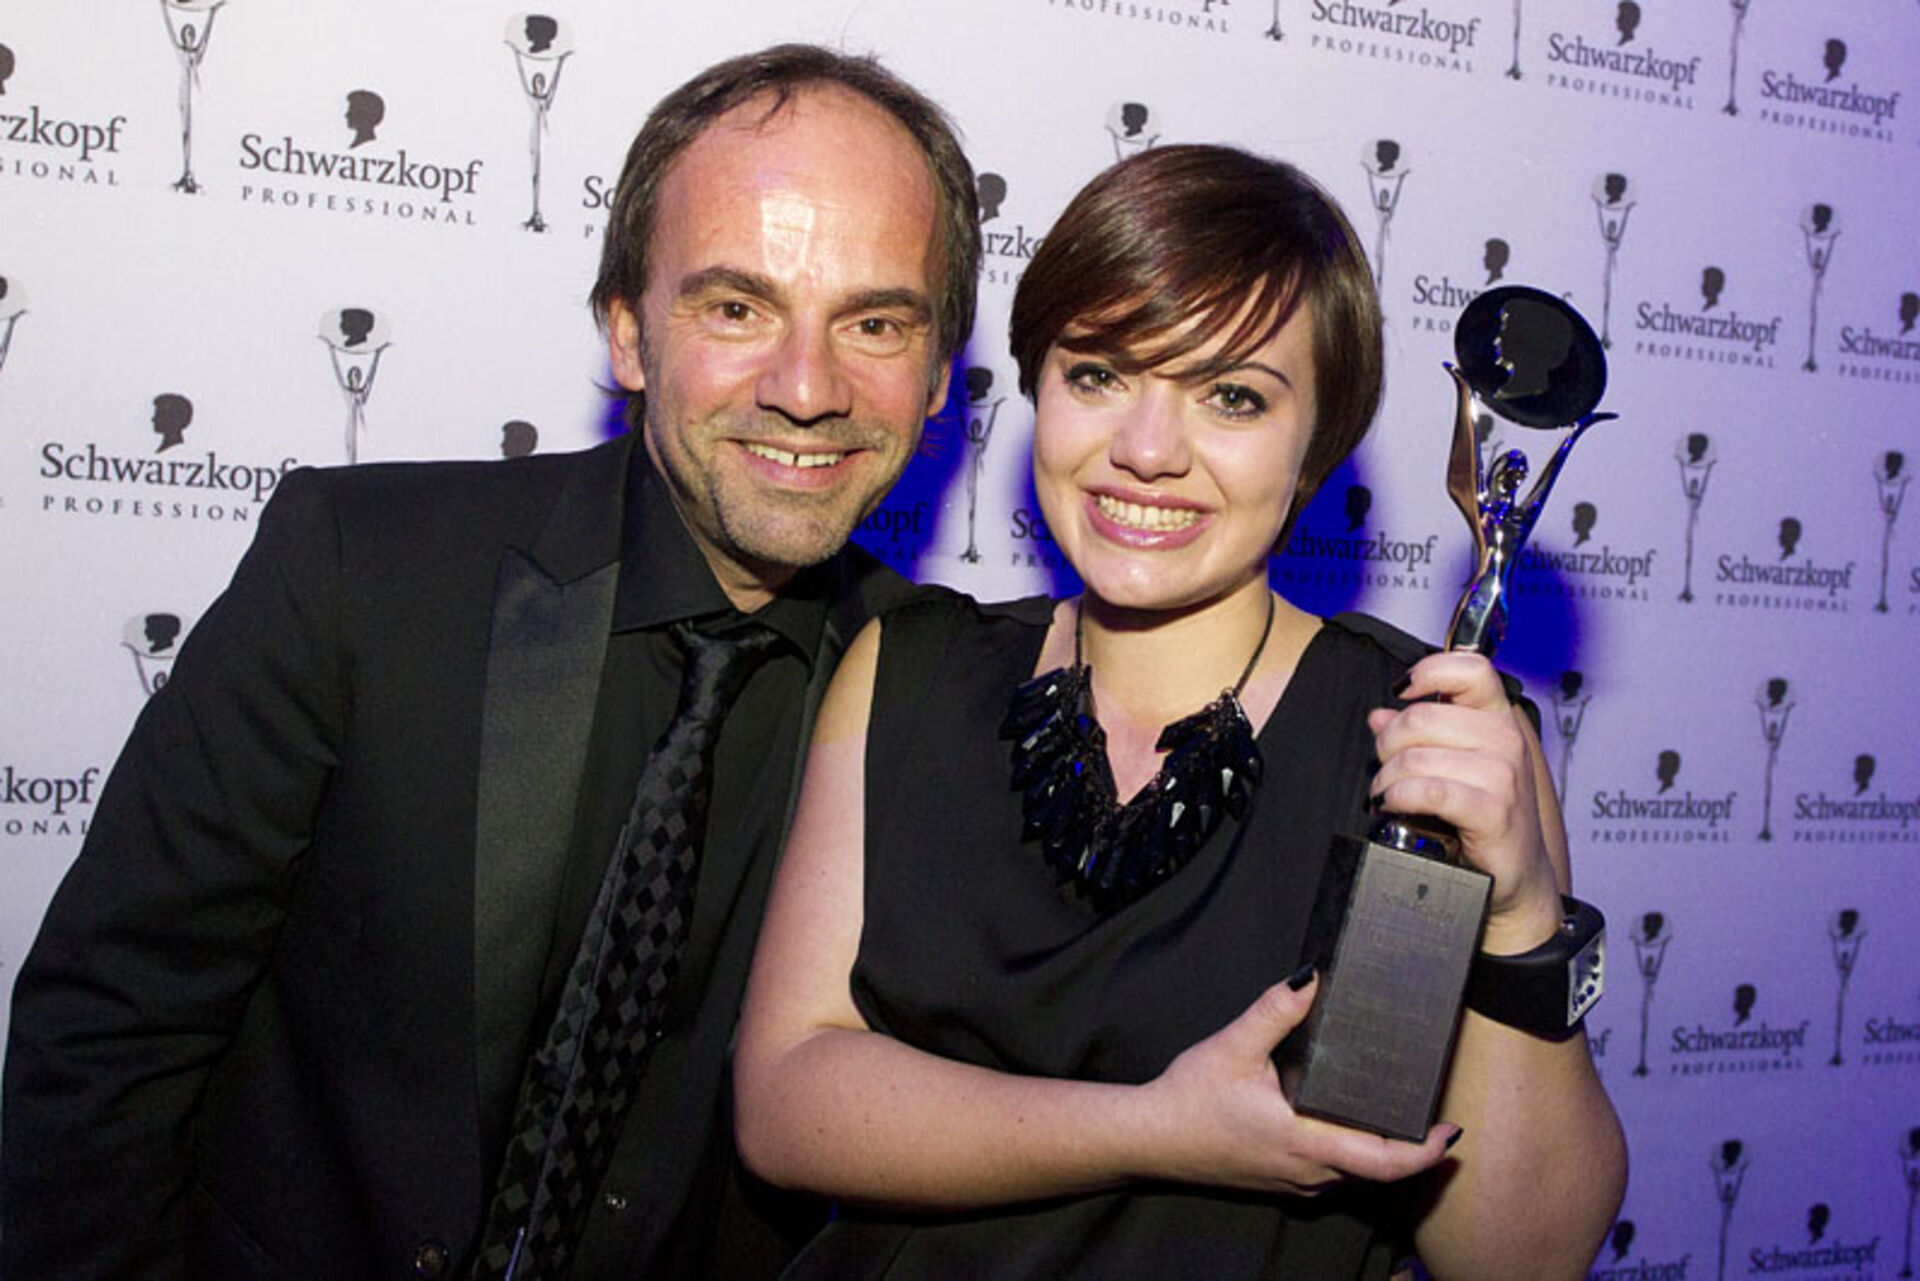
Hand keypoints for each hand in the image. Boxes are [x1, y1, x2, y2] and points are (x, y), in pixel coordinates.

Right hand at [1136, 972, 1457, 1194]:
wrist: (1149, 1138)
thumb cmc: (1189, 1099)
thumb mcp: (1233, 1047)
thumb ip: (1275, 1011)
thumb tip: (1312, 977)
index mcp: (1305, 1141)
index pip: (1384, 1161)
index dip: (1425, 1151)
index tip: (1450, 1129)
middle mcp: (1308, 1170)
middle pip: (1378, 1170)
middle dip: (1412, 1147)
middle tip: (1435, 1114)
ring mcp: (1294, 1179)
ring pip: (1355, 1173)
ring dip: (1382, 1151)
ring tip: (1399, 1113)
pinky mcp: (1281, 1178)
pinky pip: (1332, 1173)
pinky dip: (1354, 1153)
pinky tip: (1349, 1124)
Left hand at [1367, 651, 1559, 946]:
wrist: (1514, 874)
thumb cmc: (1483, 817)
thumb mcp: (1451, 765)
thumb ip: (1418, 734)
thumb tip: (1379, 715)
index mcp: (1497, 719)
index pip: (1470, 669)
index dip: (1428, 671)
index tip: (1402, 691)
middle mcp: (1505, 740)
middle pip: (1422, 717)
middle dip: (1387, 743)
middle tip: (1383, 766)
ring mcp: (1503, 775)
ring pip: (1417, 757)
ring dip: (1387, 777)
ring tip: (1385, 793)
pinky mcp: (1493, 811)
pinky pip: (1429, 791)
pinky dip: (1399, 796)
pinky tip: (1392, 805)